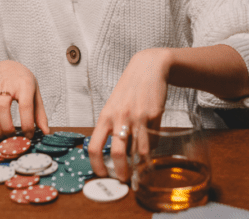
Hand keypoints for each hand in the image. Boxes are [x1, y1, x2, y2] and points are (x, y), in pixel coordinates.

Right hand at [0, 60, 49, 138]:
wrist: (5, 67)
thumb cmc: (23, 82)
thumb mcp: (36, 93)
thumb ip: (40, 114)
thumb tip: (45, 132)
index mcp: (24, 84)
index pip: (25, 106)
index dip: (27, 124)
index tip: (29, 135)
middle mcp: (7, 84)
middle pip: (2, 109)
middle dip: (7, 128)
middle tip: (14, 138)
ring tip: (5, 136)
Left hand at [88, 48, 171, 181]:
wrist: (148, 69)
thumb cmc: (129, 89)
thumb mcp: (113, 105)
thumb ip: (110, 125)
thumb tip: (111, 151)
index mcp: (105, 117)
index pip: (94, 146)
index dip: (96, 165)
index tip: (102, 174)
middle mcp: (119, 118)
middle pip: (117, 154)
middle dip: (121, 172)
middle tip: (124, 179)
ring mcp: (137, 118)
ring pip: (138, 151)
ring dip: (140, 164)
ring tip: (140, 167)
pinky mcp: (153, 116)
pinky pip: (153, 141)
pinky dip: (152, 148)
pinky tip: (151, 145)